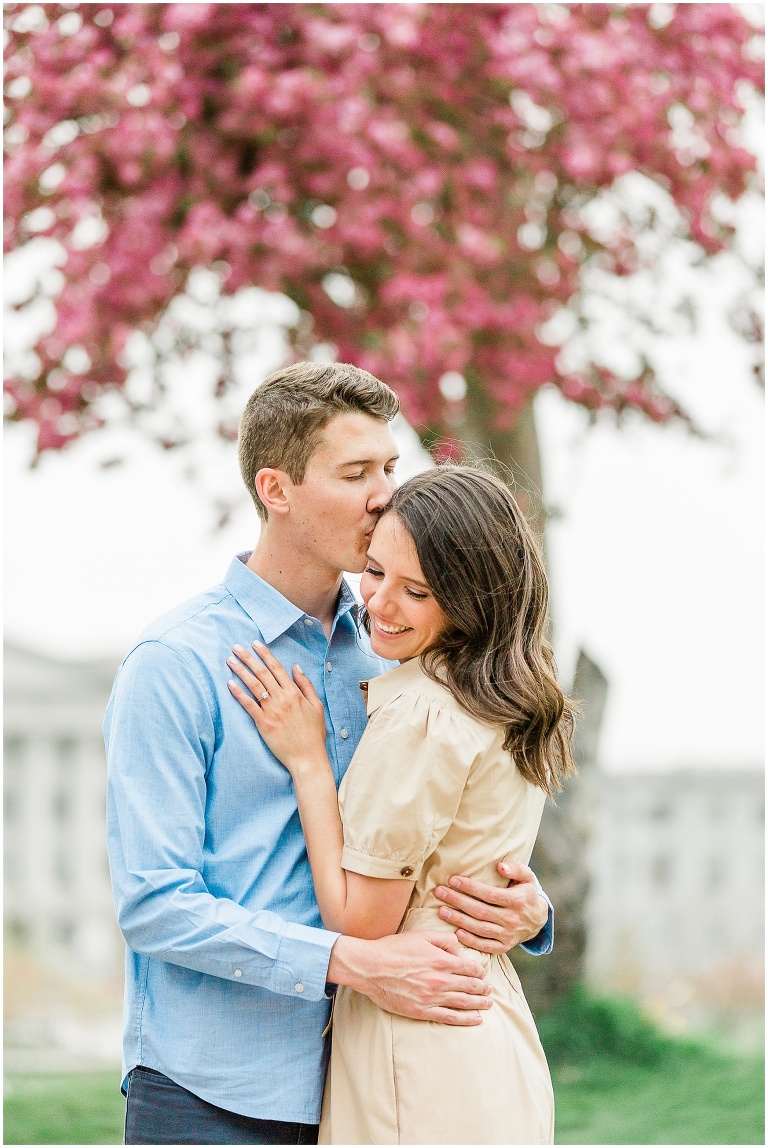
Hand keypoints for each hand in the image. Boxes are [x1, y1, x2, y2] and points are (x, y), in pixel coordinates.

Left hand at [227, 641, 326, 773]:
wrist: (308, 758)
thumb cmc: (313, 733)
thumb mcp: (317, 706)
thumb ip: (306, 685)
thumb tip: (296, 667)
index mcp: (295, 693)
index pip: (277, 668)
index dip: (265, 654)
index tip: (255, 643)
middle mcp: (282, 699)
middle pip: (262, 673)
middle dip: (248, 658)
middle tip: (236, 647)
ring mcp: (272, 711)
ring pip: (254, 686)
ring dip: (241, 671)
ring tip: (230, 661)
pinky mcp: (263, 724)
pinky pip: (248, 705)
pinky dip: (239, 694)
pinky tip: (230, 684)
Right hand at [328, 932, 492, 1025]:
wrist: (370, 967)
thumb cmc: (395, 948)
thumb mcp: (421, 935)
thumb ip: (444, 940)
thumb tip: (459, 949)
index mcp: (441, 960)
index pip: (470, 968)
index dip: (480, 972)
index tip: (483, 974)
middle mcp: (440, 980)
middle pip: (470, 986)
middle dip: (483, 989)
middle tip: (489, 990)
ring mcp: (431, 998)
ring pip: (463, 1003)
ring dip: (479, 1004)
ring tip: (488, 1004)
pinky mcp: (421, 1011)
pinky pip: (449, 1017)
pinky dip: (466, 1020)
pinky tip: (476, 1019)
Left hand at [434, 859, 548, 953]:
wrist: (538, 920)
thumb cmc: (526, 893)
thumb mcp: (528, 877)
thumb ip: (516, 869)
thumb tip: (501, 866)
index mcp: (517, 901)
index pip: (489, 894)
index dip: (470, 887)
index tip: (453, 880)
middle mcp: (512, 919)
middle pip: (480, 911)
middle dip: (458, 901)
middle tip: (439, 892)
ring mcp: (508, 935)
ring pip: (480, 928)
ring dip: (459, 920)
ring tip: (441, 911)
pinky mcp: (504, 947)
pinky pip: (486, 946)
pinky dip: (471, 941)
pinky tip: (457, 932)